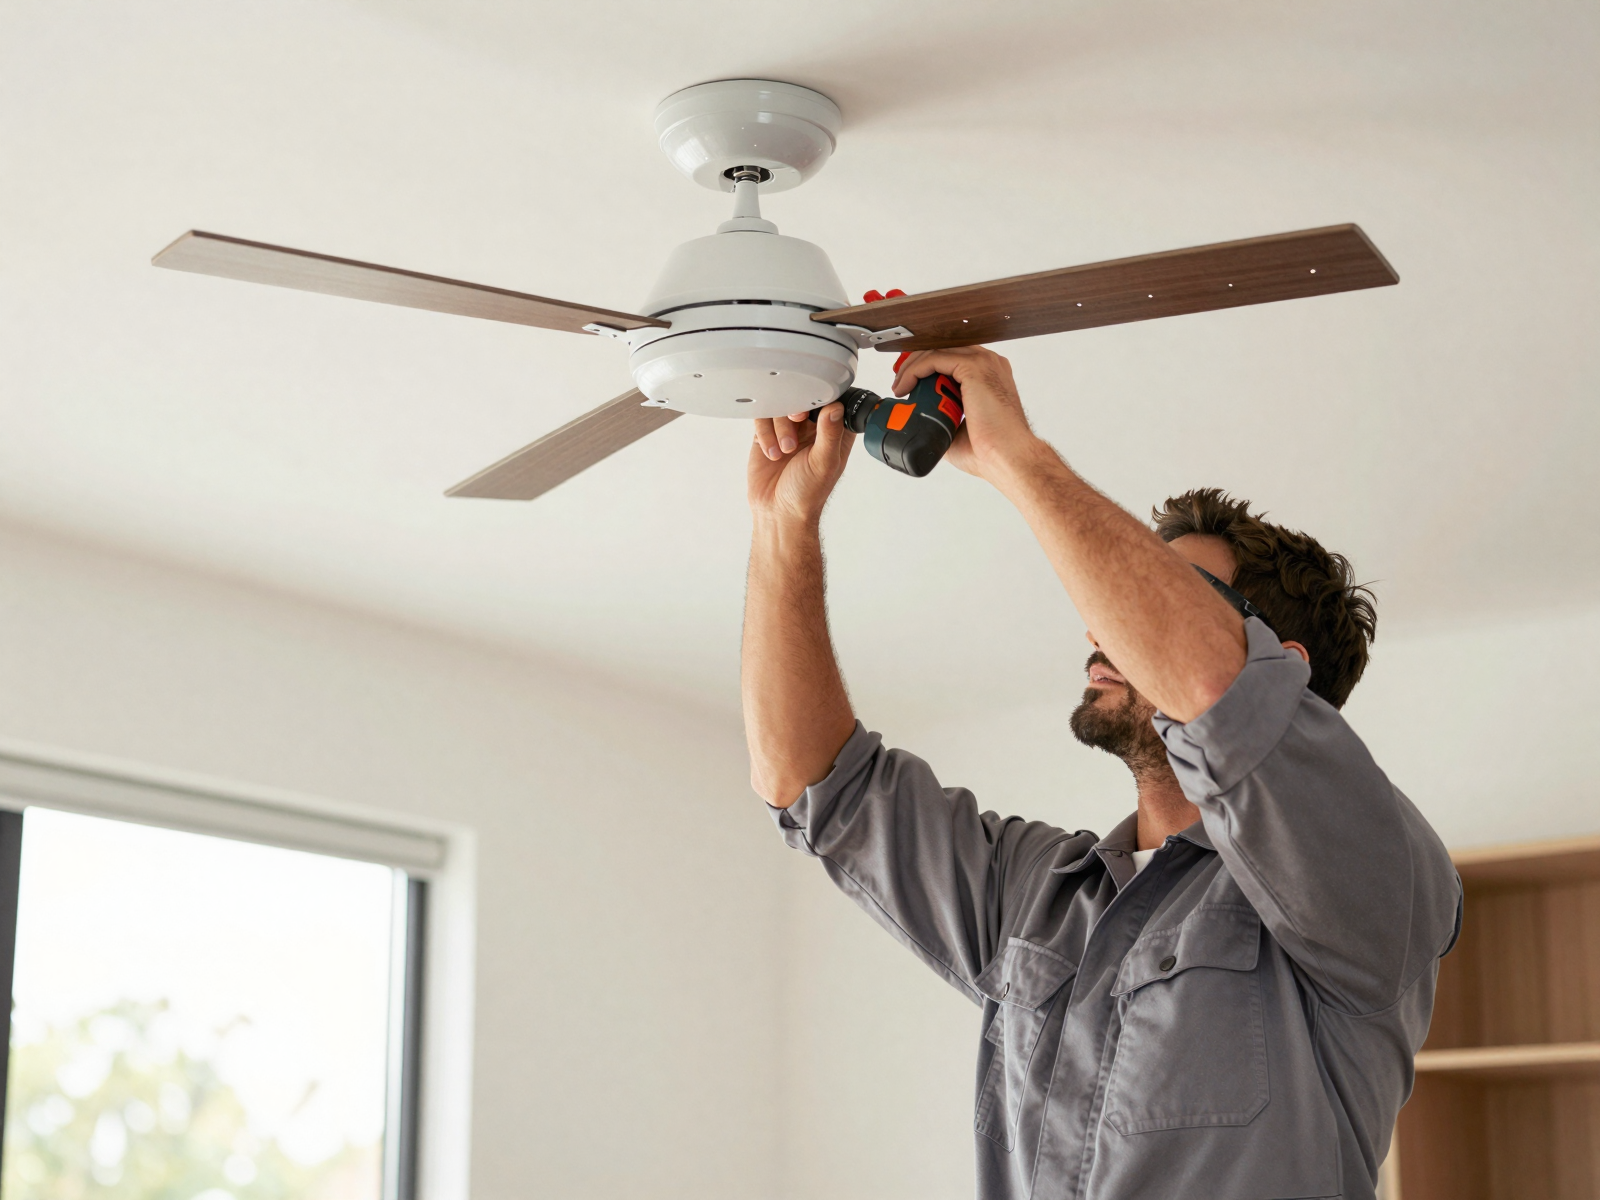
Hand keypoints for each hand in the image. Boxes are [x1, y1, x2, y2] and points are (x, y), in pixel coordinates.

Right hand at [747, 402, 854, 526]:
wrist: (778, 512)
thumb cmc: (807, 493)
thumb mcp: (824, 463)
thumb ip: (830, 434)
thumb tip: (835, 407)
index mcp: (833, 431)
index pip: (833, 400)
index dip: (824, 397)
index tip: (816, 406)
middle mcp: (812, 427)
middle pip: (804, 396)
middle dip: (798, 407)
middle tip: (798, 419)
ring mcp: (788, 429)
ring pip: (781, 405)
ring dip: (781, 426)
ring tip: (785, 450)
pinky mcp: (766, 434)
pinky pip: (762, 418)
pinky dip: (766, 434)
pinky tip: (772, 454)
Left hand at [891, 347, 1044, 482]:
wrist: (1007, 459)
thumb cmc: (991, 450)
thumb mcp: (956, 430)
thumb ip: (941, 419)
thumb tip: (920, 423)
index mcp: (988, 375)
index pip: (951, 358)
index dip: (925, 367)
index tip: (907, 384)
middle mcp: (988, 364)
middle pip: (942, 350)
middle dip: (914, 363)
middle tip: (899, 383)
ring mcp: (983, 362)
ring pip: (936, 351)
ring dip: (912, 366)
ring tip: (899, 386)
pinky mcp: (975, 367)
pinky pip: (935, 358)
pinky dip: (915, 370)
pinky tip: (905, 386)